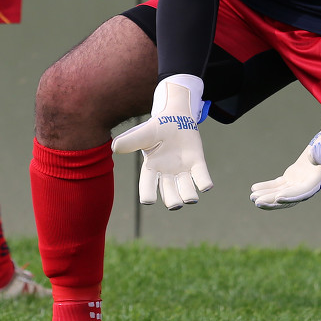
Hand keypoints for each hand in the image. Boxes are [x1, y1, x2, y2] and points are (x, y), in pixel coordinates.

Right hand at [112, 74, 212, 209]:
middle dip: (172, 200)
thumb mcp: (144, 133)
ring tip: (191, 199)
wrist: (176, 116)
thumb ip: (131, 141)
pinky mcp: (197, 163)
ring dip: (189, 196)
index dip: (148, 194)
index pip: (147, 185)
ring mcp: (183, 169)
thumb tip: (115, 148)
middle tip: (175, 204)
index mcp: (151, 168)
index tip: (148, 201)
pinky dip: (204, 183)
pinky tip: (206, 186)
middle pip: (169, 194)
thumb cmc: (157, 127)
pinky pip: (201, 176)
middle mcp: (167, 173)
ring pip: (186, 189)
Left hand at [250, 89, 320, 209]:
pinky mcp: (294, 177)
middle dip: (274, 200)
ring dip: (267, 196)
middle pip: (290, 196)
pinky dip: (268, 187)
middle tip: (257, 202)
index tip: (278, 198)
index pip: (304, 191)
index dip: (292, 196)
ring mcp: (301, 181)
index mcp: (320, 178)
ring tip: (252, 198)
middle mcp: (310, 184)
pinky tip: (254, 189)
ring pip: (282, 192)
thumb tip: (312, 155)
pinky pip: (279, 185)